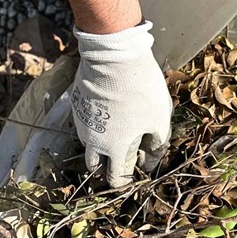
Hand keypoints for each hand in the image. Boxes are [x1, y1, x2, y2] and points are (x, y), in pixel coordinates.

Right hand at [68, 20, 172, 187]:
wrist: (113, 57)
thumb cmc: (141, 90)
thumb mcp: (160, 117)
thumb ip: (157, 142)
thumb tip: (152, 158)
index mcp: (114, 149)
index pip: (115, 178)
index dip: (126, 180)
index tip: (134, 173)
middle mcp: (92, 141)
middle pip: (94, 166)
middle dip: (106, 167)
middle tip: (118, 159)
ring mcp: (81, 123)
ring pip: (87, 144)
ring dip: (97, 146)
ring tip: (112, 134)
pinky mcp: (76, 105)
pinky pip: (84, 123)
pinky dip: (93, 124)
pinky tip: (105, 112)